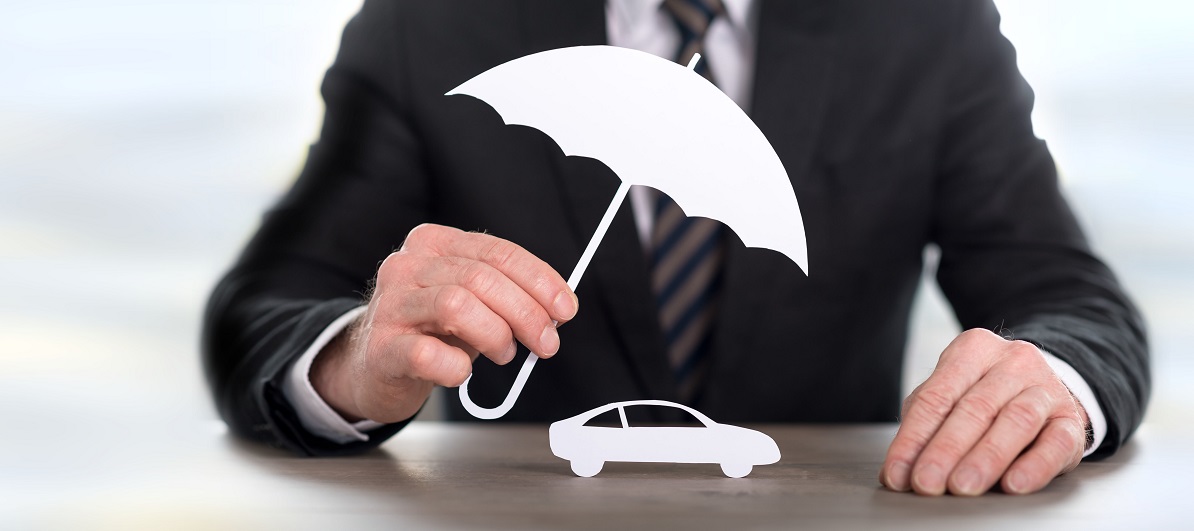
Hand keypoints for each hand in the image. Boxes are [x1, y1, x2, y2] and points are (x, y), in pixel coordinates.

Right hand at [310, 224, 577, 423]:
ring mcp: (390, 305)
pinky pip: (426, 354)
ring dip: (495, 334)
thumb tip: (555, 310)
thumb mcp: (471, 300)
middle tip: (545, 343)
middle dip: (526, 313)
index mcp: (434, 243)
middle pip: (480, 278)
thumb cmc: (430, 329)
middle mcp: (407, 265)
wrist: (374, 366)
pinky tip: (462, 372)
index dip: (539, 281)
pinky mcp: (381, 348)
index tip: (565, 309)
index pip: (497, 252)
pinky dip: (456, 367)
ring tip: (504, 353)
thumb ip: (507, 295)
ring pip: (456, 305)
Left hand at [880, 328, 1088, 495]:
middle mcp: (1012, 362)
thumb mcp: (950, 398)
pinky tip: (1014, 484)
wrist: (1044, 386)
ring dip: (986, 458)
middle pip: (974, 408)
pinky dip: (1035, 466)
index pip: (936, 396)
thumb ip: (922, 428)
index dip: (913, 438)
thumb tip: (896, 472)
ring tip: (963, 486)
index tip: (897, 473)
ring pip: (1015, 421)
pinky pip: (1056, 442)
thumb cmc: (985, 396)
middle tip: (927, 483)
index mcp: (972, 350)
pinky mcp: (1072, 418)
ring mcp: (1046, 387)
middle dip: (945, 450)